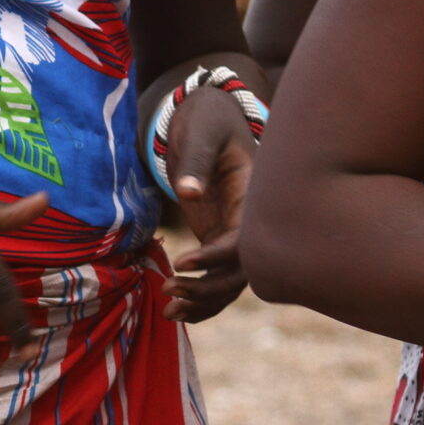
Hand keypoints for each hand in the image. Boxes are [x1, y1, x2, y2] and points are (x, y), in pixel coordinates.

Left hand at [164, 83, 259, 322]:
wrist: (210, 114)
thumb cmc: (207, 119)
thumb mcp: (203, 133)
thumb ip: (197, 162)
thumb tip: (187, 193)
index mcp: (254, 195)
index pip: (243, 239)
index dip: (216, 256)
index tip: (183, 263)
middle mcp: (251, 219)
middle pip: (240, 270)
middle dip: (208, 288)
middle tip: (169, 291)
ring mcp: (237, 231)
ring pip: (230, 281)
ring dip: (203, 301)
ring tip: (169, 310)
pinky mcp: (222, 236)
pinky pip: (218, 275)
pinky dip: (202, 297)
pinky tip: (178, 308)